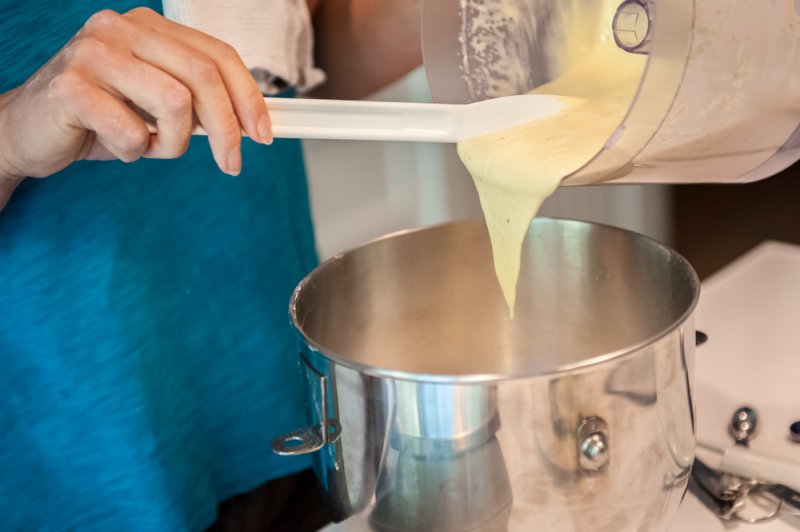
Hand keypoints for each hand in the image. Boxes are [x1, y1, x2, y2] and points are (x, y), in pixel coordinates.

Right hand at [0, 7, 270, 191]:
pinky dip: (135, 152)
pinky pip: (133, 132)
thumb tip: (253, 122)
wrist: (29, 132)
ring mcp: (94, 52)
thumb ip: (199, 103)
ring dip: (173, 143)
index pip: (218, 55)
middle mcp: (122, 28)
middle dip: (228, 129)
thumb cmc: (101, 119)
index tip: (264, 134)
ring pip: (176, 104)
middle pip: (204, 77)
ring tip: (148, 146)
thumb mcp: (158, 106)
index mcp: (148, 27)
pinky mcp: (71, 86)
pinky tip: (115, 146)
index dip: (249, 97)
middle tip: (232, 163)